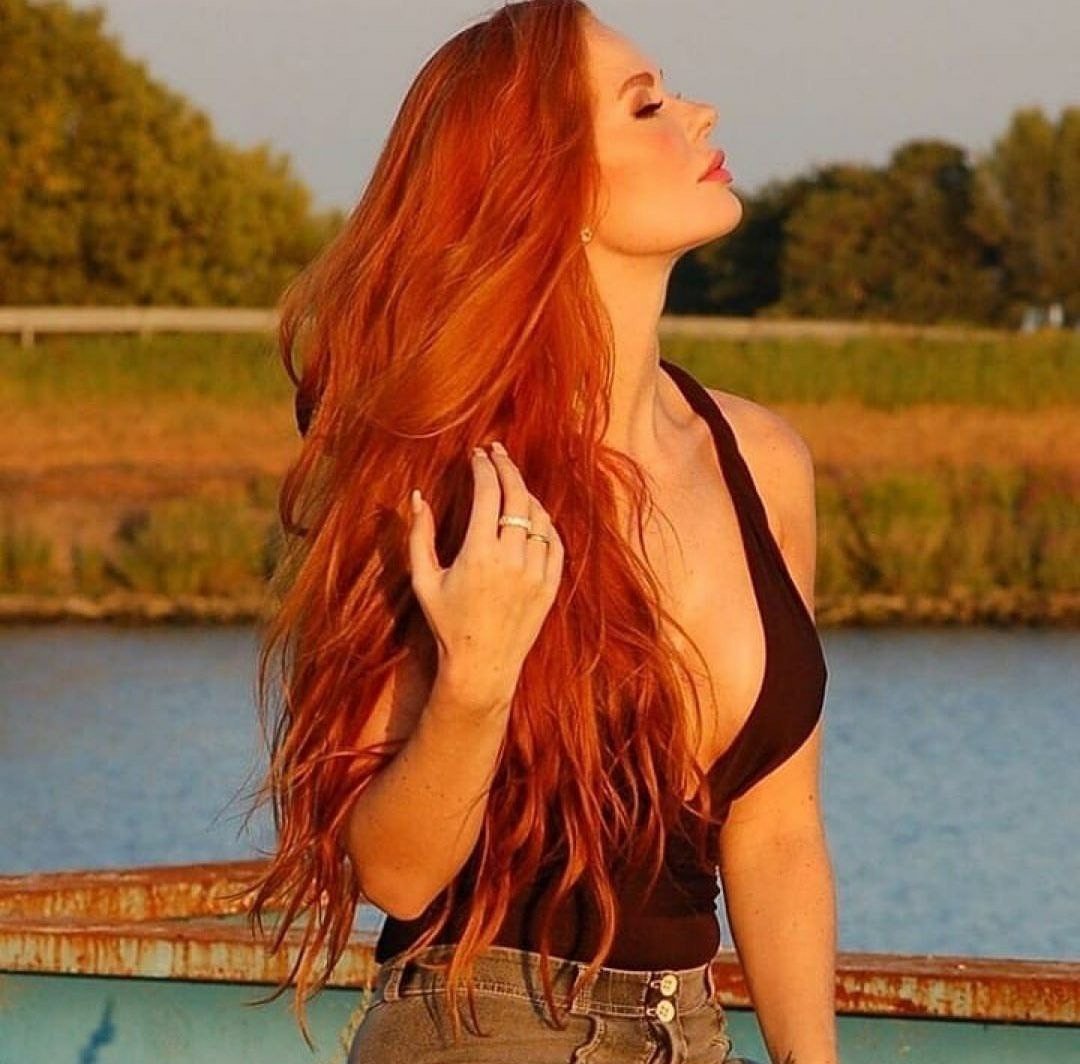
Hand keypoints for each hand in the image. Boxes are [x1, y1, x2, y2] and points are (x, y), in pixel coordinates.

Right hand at [407, 440, 564, 709]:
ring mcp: (536, 571)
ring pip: (539, 516)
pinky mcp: (551, 585)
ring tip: (511, 483)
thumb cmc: (447, 623)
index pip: (488, 492)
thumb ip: (419, 536)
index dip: (483, 467)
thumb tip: (418, 496)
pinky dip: (544, 522)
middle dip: (506, 467)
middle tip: (497, 452)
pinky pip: (554, 541)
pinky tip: (531, 514)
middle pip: (517, 495)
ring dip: (525, 493)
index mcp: (479, 552)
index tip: (477, 454)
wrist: (482, 664)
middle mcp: (512, 558)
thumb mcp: (424, 580)